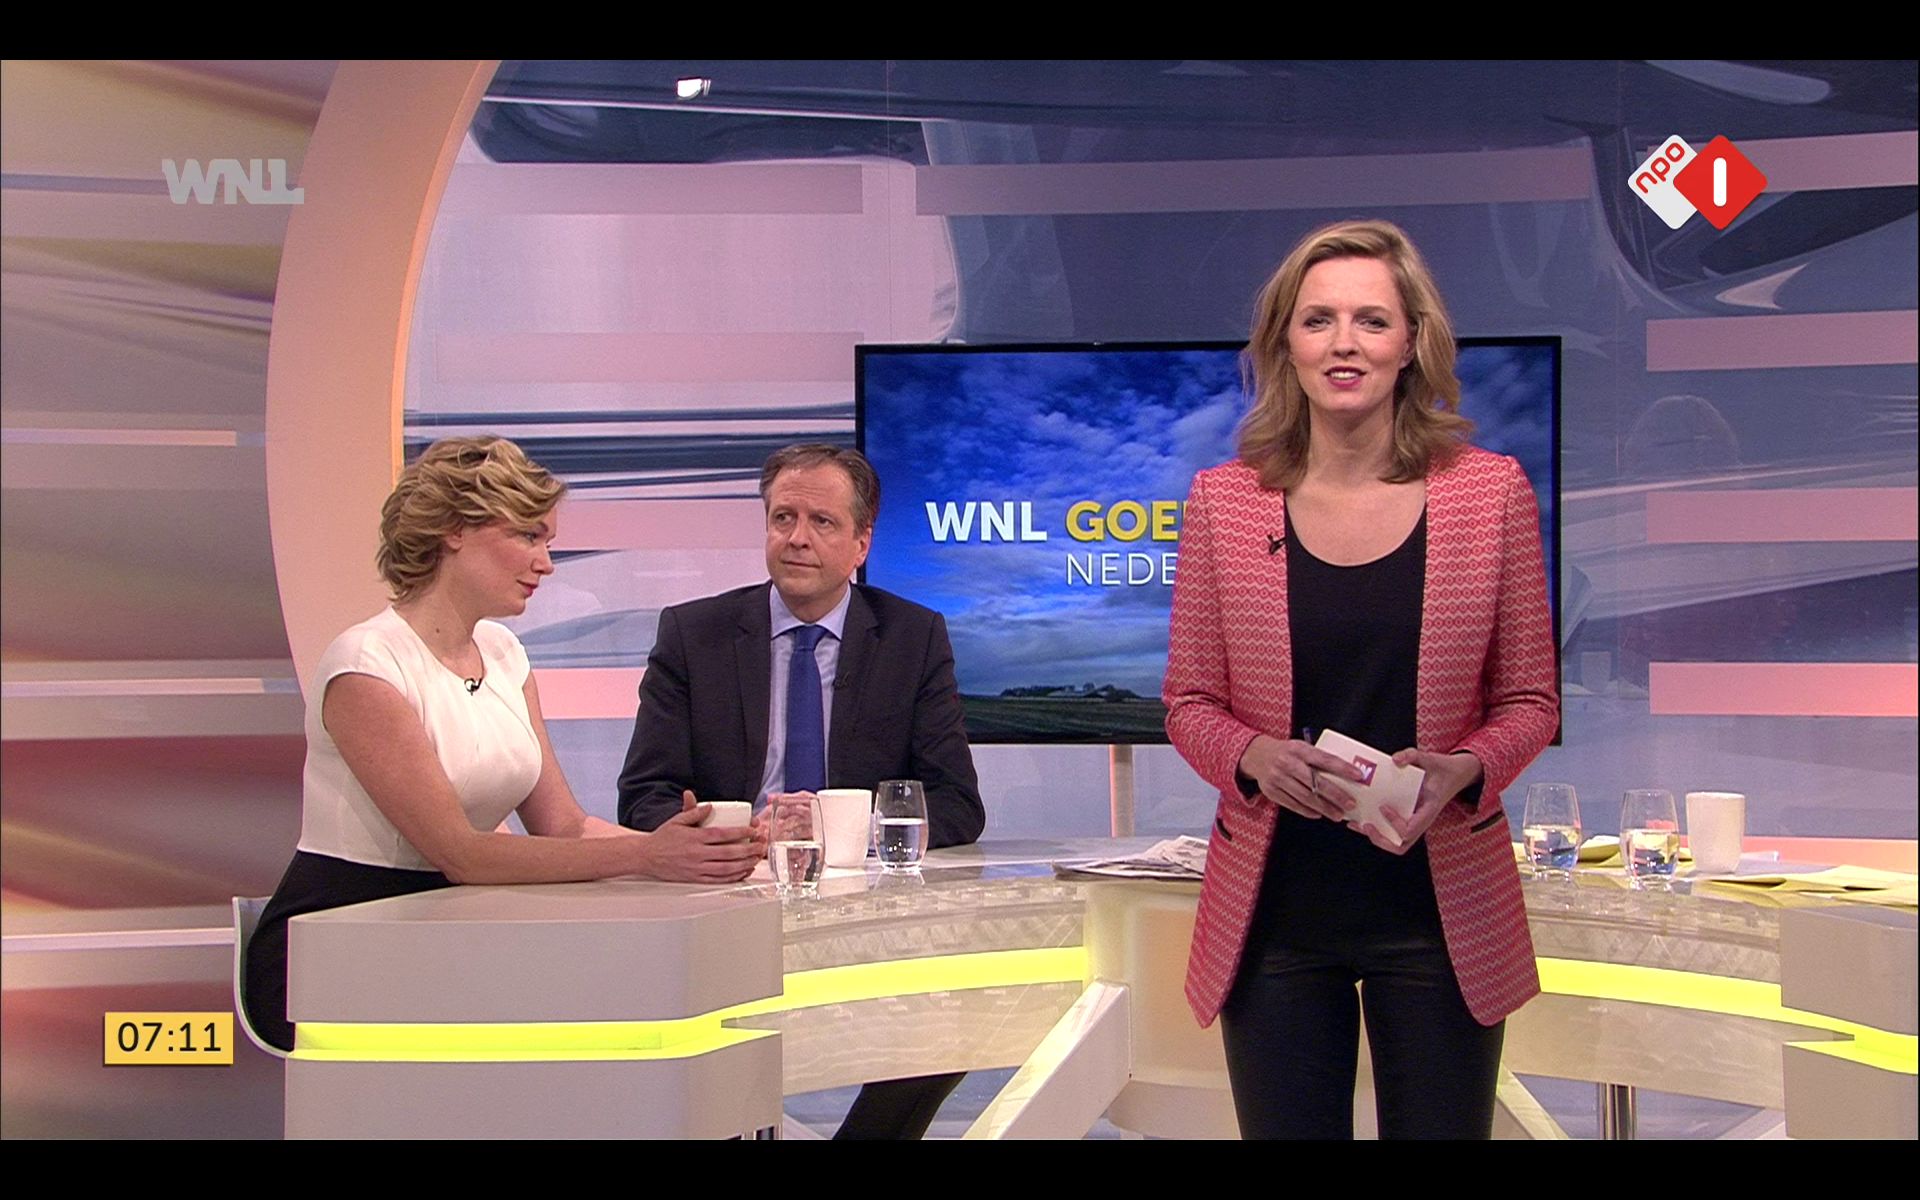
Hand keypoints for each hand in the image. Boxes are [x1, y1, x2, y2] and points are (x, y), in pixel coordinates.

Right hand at [638, 790, 763, 882]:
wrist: (646, 856)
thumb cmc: (662, 838)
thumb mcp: (677, 820)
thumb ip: (694, 812)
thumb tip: (711, 806)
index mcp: (694, 838)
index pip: (723, 834)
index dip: (741, 832)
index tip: (753, 830)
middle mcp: (697, 854)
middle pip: (728, 853)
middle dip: (748, 849)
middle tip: (761, 845)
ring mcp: (696, 868)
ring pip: (725, 868)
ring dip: (744, 864)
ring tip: (756, 859)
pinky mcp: (694, 879)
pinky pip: (717, 880)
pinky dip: (732, 877)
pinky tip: (742, 872)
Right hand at [1237, 735, 1369, 821]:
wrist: (1255, 755)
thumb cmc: (1285, 752)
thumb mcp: (1300, 747)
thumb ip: (1317, 758)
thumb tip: (1345, 774)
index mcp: (1298, 749)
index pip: (1324, 759)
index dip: (1342, 768)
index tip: (1358, 776)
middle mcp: (1287, 763)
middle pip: (1316, 782)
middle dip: (1336, 795)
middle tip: (1351, 804)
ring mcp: (1278, 778)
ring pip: (1305, 797)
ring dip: (1324, 808)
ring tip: (1338, 815)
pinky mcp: (1271, 792)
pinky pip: (1293, 804)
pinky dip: (1308, 811)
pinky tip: (1319, 814)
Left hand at [1357, 750, 1483, 854]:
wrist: (1454, 775)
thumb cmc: (1441, 770)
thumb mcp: (1430, 758)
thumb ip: (1412, 756)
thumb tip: (1395, 760)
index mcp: (1429, 811)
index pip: (1410, 830)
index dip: (1394, 823)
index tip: (1383, 807)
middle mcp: (1421, 821)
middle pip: (1401, 846)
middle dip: (1380, 839)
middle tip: (1366, 824)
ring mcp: (1414, 822)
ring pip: (1395, 843)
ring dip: (1375, 837)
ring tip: (1356, 824)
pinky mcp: (1407, 818)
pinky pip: (1392, 832)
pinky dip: (1377, 829)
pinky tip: (1360, 818)